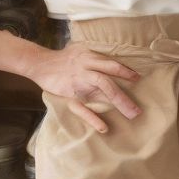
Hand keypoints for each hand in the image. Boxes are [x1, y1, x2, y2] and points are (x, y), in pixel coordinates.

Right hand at [26, 44, 141, 132]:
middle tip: (138, 109)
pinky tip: (104, 128)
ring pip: (102, 88)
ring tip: (131, 114)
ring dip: (119, 101)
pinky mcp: (69, 95)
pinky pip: (82, 108)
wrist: (39, 63)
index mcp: (90, 57)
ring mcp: (78, 82)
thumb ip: (95, 56)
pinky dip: (93, 118)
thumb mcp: (81, 50)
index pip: (112, 64)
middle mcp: (87, 68)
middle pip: (109, 80)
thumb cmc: (63, 58)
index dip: (125, 72)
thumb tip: (110, 61)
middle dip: (125, 94)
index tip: (138, 79)